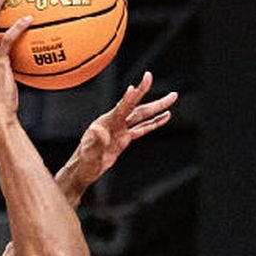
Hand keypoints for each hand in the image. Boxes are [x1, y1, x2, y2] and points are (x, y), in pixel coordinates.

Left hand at [70, 72, 179, 189]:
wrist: (83, 170)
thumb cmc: (83, 163)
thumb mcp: (89, 154)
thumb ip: (95, 142)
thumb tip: (97, 129)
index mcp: (106, 123)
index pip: (122, 108)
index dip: (130, 98)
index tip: (137, 85)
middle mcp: (115, 122)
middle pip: (136, 108)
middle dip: (149, 96)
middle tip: (162, 86)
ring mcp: (121, 129)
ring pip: (142, 116)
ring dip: (157, 107)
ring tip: (173, 98)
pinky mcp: (125, 138)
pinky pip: (142, 129)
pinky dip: (154, 123)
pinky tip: (165, 117)